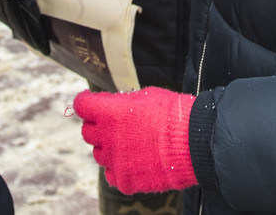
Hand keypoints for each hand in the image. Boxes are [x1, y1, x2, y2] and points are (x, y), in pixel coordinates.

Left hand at [73, 88, 196, 194]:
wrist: (193, 144)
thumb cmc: (173, 115)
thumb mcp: (146, 96)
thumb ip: (123, 102)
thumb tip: (112, 104)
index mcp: (110, 112)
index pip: (82, 105)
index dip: (85, 102)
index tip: (90, 102)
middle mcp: (107, 137)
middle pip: (87, 132)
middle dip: (98, 126)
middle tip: (113, 124)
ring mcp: (115, 161)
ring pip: (99, 154)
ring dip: (109, 147)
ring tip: (129, 144)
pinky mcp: (124, 180)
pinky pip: (111, 174)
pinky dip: (119, 168)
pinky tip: (134, 161)